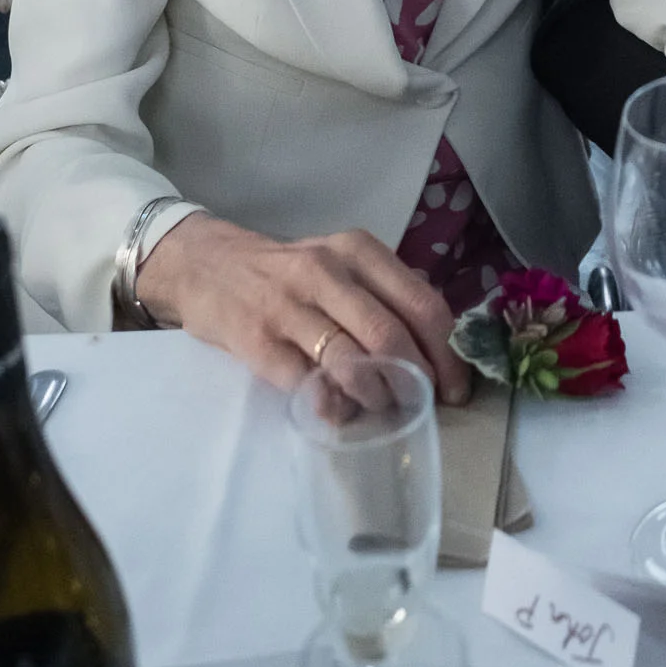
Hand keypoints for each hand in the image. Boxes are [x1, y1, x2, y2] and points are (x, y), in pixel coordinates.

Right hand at [135, 211, 471, 403]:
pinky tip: (341, 415)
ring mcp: (289, 306)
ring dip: (378, 396)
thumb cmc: (288, 273)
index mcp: (357, 251)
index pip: (421, 302)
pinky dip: (331, 406)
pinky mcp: (256, 340)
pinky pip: (305, 382)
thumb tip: (434, 343)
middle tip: (427, 406)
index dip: (446, 351)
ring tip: (386, 412)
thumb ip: (382, 294)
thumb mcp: (339, 264)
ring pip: (350, 358)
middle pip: (389, 333)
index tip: (457, 387)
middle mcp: (327, 272)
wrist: (207, 265)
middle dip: (418, 379)